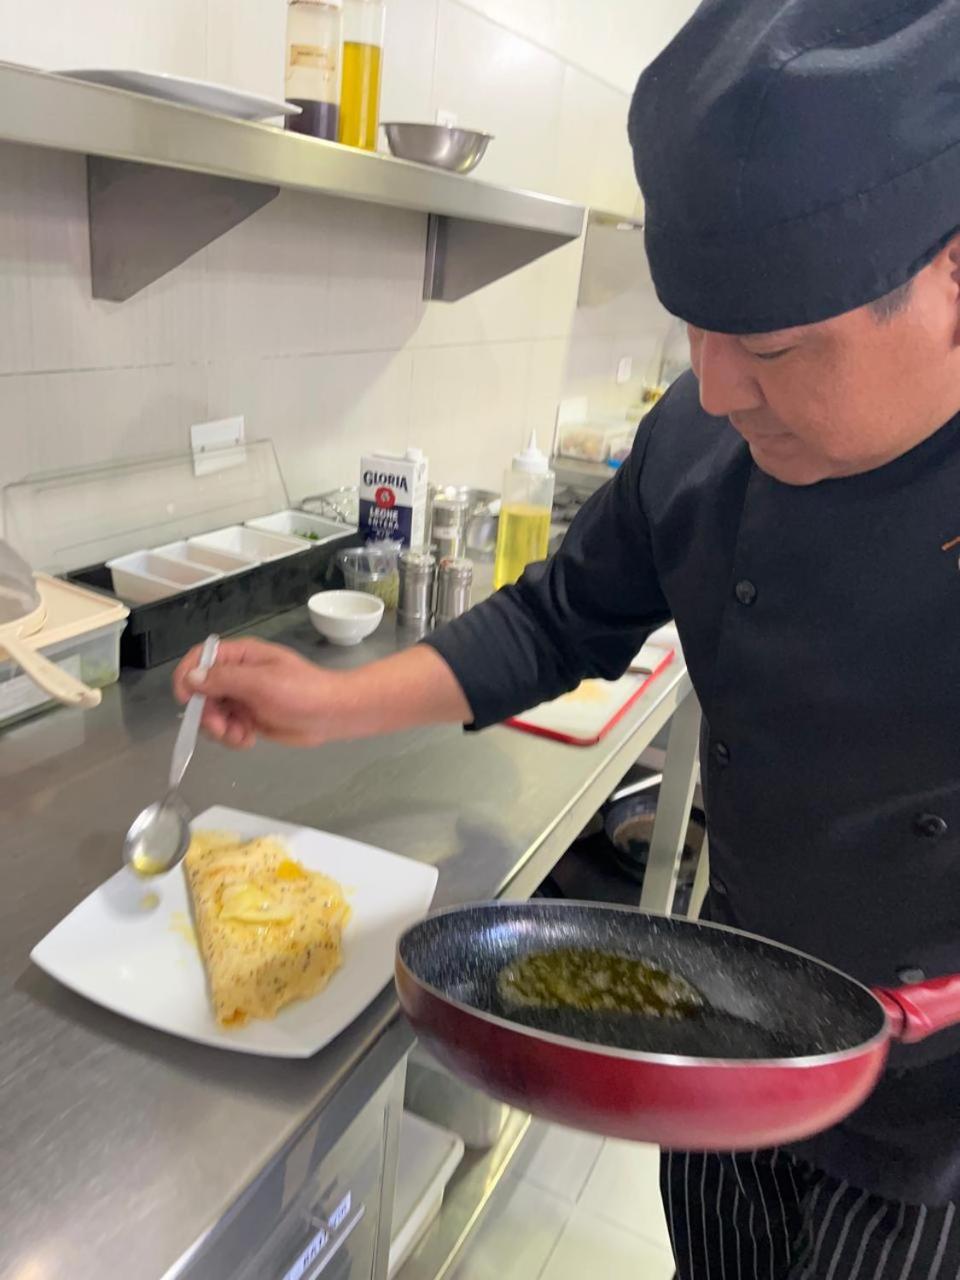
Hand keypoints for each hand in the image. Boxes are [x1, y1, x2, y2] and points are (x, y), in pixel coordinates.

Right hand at [173, 637, 332, 748]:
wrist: (331, 715)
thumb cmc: (302, 691)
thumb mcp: (261, 682)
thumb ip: (224, 679)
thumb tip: (191, 678)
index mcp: (241, 656)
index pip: (200, 658)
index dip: (187, 676)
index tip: (186, 700)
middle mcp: (238, 675)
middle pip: (202, 691)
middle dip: (207, 713)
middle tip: (222, 728)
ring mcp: (243, 697)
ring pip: (212, 714)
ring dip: (220, 729)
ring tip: (241, 736)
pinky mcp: (249, 718)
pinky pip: (226, 728)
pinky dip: (232, 737)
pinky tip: (249, 740)